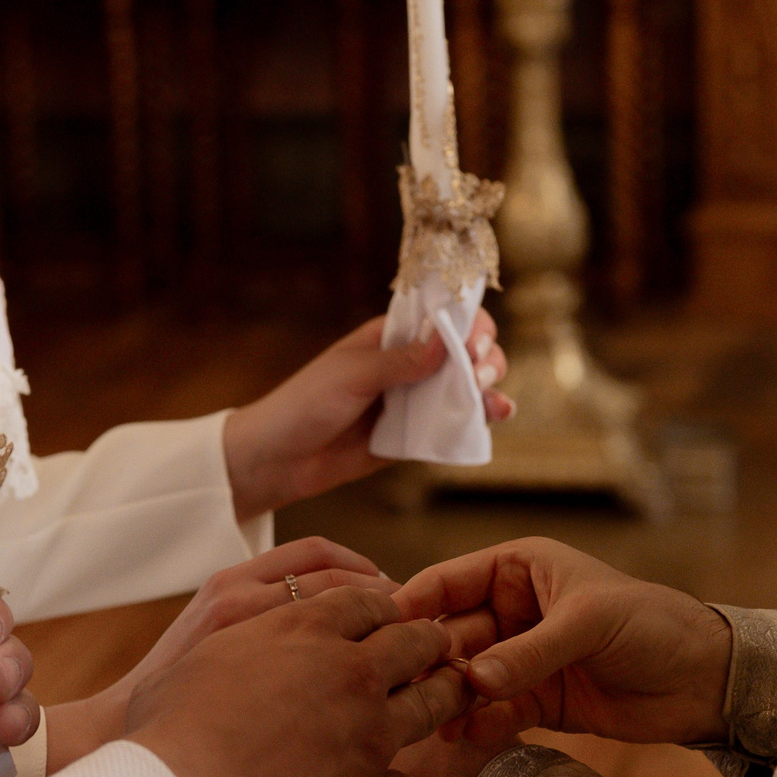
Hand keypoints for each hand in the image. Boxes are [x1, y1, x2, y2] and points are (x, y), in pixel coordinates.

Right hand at [123, 586, 470, 776]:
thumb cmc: (167, 735)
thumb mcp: (199, 662)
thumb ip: (239, 647)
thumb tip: (236, 655)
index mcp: (302, 631)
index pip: (365, 600)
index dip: (383, 607)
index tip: (388, 618)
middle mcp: (348, 674)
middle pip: (414, 643)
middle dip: (428, 642)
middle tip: (433, 649)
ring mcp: (369, 735)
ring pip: (431, 706)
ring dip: (439, 700)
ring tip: (440, 704)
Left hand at [222, 311, 511, 519]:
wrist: (279, 458)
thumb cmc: (306, 404)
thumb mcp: (352, 375)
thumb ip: (401, 361)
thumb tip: (447, 339)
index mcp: (390, 337)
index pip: (442, 318)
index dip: (467, 325)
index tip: (472, 344)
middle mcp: (407, 365)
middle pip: (464, 351)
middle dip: (484, 359)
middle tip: (478, 377)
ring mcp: (412, 400)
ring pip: (465, 388)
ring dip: (488, 389)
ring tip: (492, 403)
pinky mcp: (412, 436)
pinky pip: (451, 426)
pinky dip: (477, 421)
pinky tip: (496, 418)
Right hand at [394, 539, 731, 747]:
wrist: (705, 680)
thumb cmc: (654, 625)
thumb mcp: (589, 623)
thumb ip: (530, 652)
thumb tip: (473, 679)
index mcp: (517, 568)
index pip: (448, 582)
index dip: (413, 604)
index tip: (380, 633)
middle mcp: (511, 609)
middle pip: (450, 634)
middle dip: (429, 661)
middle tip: (405, 689)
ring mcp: (522, 657)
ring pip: (467, 676)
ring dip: (448, 696)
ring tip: (429, 719)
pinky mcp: (536, 700)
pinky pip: (493, 710)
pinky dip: (477, 722)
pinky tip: (462, 736)